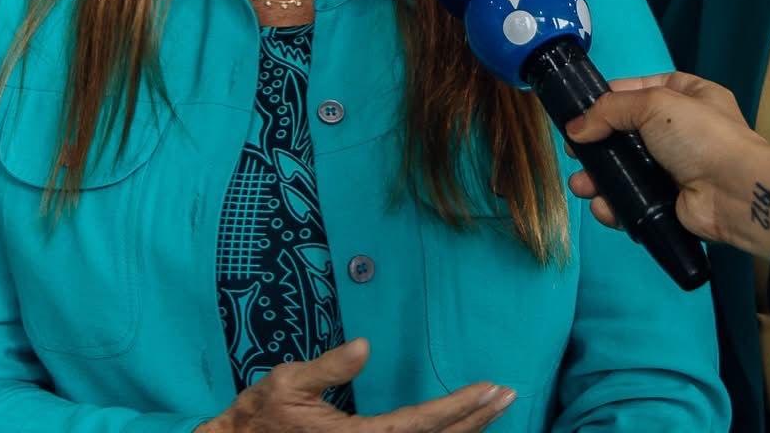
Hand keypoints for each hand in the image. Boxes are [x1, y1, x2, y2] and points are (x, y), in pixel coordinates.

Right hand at [197, 338, 515, 431]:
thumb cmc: (260, 417)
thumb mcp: (287, 382)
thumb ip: (328, 367)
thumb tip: (365, 346)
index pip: (420, 423)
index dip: (458, 408)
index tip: (491, 388)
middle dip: (474, 420)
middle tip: (509, 394)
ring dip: (463, 432)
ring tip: (494, 410)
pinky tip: (456, 430)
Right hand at [565, 73, 769, 258]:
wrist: (735, 192)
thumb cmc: (700, 136)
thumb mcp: (655, 104)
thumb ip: (610, 110)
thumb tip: (575, 128)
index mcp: (685, 94)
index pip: (636, 90)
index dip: (606, 100)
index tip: (577, 113)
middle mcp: (679, 129)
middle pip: (625, 133)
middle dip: (597, 144)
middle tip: (575, 154)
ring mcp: (673, 167)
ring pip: (625, 169)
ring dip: (599, 177)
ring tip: (581, 185)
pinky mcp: (667, 200)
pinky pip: (633, 199)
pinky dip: (614, 204)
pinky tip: (602, 206)